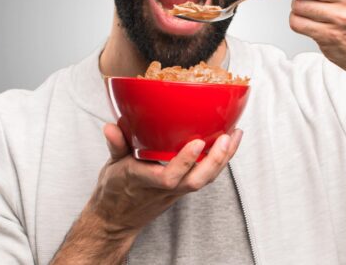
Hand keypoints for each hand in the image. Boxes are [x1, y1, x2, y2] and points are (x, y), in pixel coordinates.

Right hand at [88, 123, 243, 235]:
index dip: (185, 162)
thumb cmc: (115, 191)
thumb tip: (110, 126)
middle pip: (196, 181)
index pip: (168, 177)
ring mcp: (176, 191)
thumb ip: (115, 145)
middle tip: (227, 137)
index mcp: (144, 181)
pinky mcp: (183, 189)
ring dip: (223, 159)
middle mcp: (164, 189)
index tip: (197, 142)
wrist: (118, 219)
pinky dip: (219, 161)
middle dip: (215, 160)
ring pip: (205, 180)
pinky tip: (227, 144)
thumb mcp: (111, 166)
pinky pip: (205, 177)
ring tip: (235, 135)